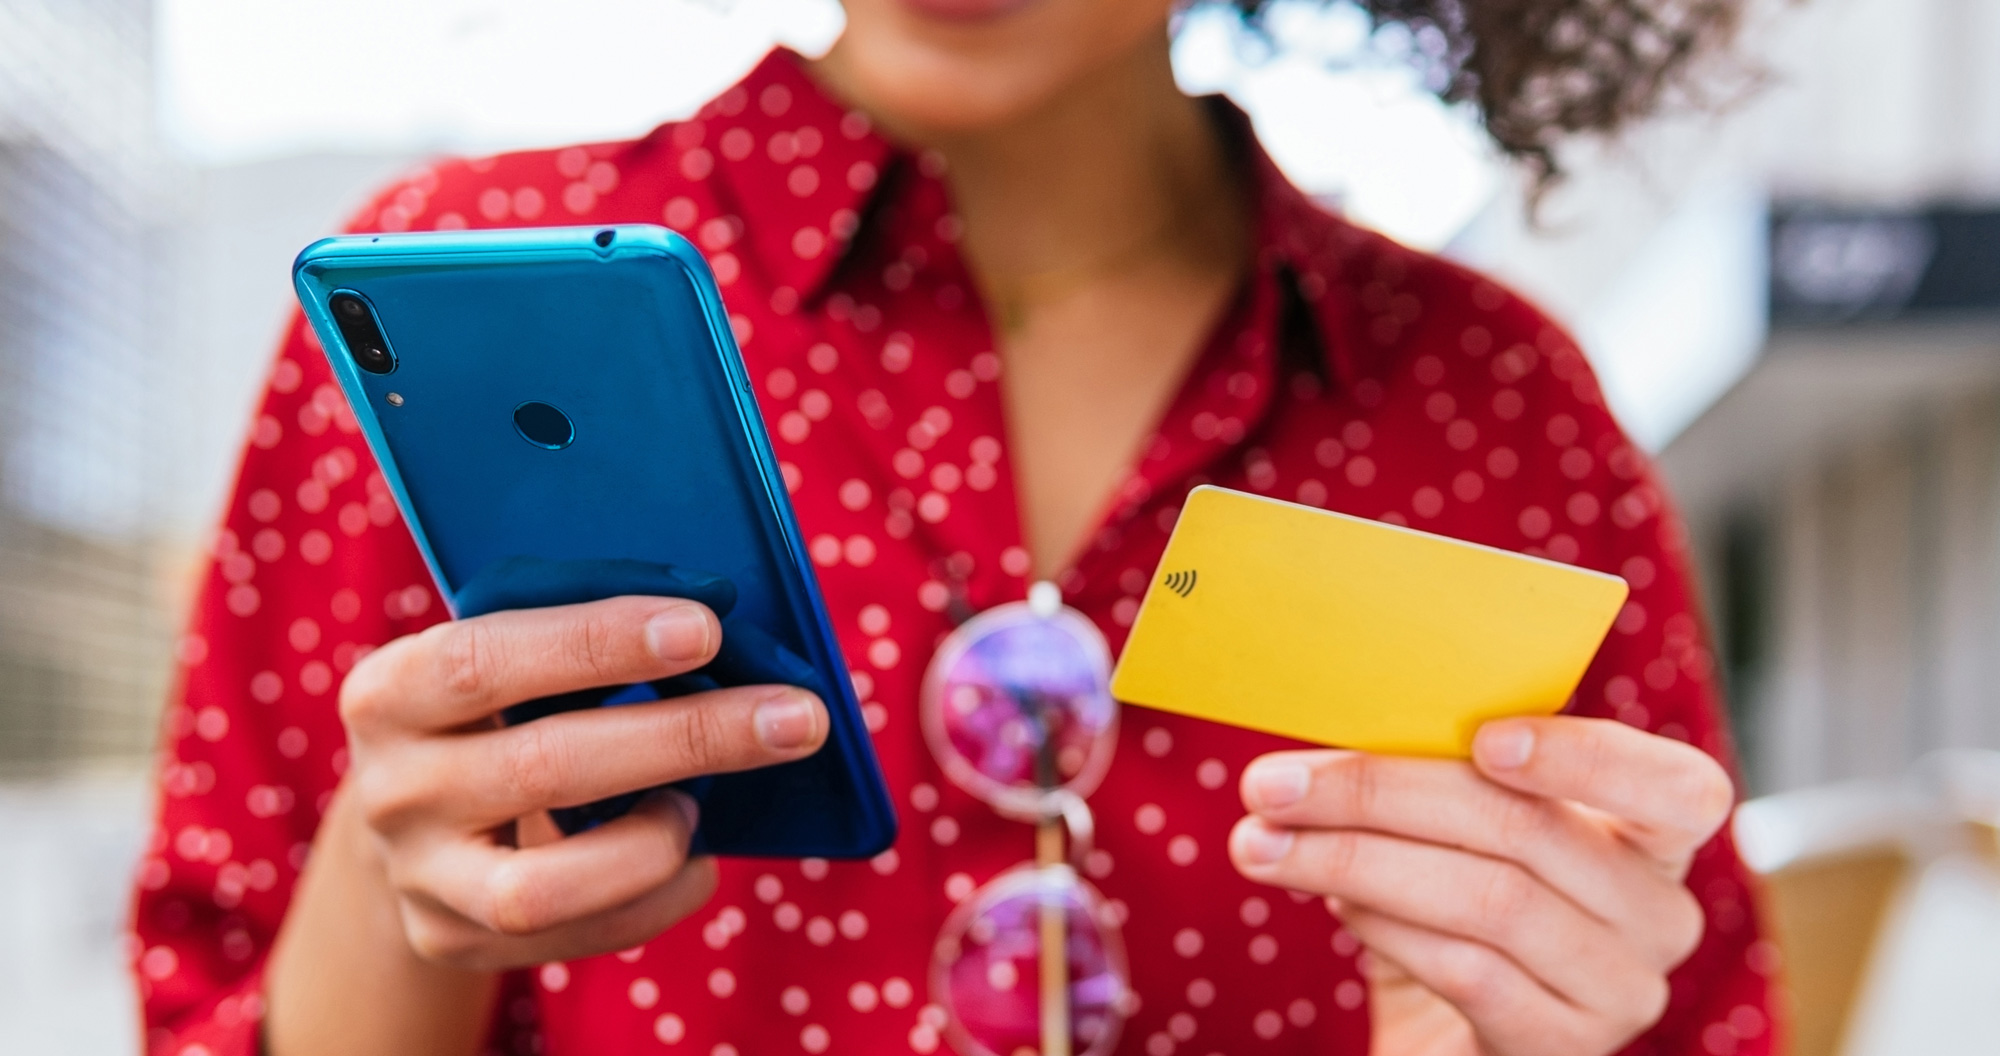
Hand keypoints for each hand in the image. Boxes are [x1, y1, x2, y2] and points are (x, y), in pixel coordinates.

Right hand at [337, 595, 827, 970]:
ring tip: (701, 805)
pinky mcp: (455, 940)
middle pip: (546, 765)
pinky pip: (580, 934)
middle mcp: (392, 789)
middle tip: (797, 716)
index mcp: (393, 689)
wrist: (416, 818)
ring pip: (548, 883)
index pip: (487, 658)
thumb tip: (726, 620)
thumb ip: (584, 640)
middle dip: (687, 736)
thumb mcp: (508, 657)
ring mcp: (419, 877)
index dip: (597, 642)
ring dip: (656, 838)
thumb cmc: (496, 709)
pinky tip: (695, 858)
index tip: (705, 626)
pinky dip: (658, 894)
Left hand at [1226, 716, 1733, 1055]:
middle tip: (1273, 784)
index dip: (1584, 756)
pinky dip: (1386, 927)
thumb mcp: (1461, 832)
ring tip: (1269, 844)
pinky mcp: (1561, 1048)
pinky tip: (1335, 903)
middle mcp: (1659, 915)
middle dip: (1381, 794)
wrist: (1451, 1038)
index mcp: (1656, 836)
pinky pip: (1468, 971)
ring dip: (1357, 861)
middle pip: (1528, 830)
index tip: (1481, 736)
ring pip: (1489, 899)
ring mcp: (1620, 991)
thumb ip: (1443, 774)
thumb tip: (1347, 726)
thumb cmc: (1457, 909)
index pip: (1674, 787)